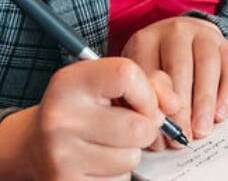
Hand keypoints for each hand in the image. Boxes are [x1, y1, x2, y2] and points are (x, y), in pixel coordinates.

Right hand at [14, 57, 177, 180]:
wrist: (35, 144)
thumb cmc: (86, 107)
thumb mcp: (110, 82)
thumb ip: (150, 83)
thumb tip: (174, 107)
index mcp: (70, 82)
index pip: (126, 75)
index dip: (147, 91)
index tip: (145, 101)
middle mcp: (60, 117)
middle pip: (138, 126)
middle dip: (145, 128)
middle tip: (127, 125)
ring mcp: (60, 155)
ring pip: (131, 157)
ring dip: (130, 152)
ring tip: (108, 143)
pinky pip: (118, 180)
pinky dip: (116, 173)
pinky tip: (97, 161)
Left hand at [122, 16, 227, 147]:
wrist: (182, 40)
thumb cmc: (155, 69)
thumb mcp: (140, 80)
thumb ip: (145, 101)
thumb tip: (157, 133)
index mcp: (146, 40)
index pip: (150, 72)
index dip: (154, 104)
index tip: (158, 131)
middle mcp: (175, 31)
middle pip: (180, 67)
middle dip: (182, 106)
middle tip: (182, 135)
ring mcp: (203, 33)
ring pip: (207, 64)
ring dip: (205, 101)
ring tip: (202, 129)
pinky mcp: (224, 42)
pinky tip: (221, 114)